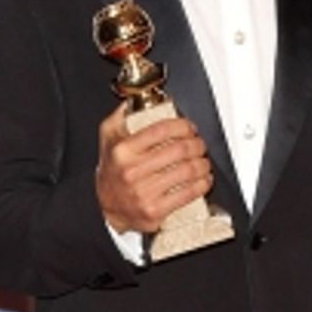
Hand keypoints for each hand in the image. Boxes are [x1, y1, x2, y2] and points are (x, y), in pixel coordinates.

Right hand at [96, 104, 213, 234]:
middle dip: (197, 145)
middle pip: (179, 150)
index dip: (182, 126)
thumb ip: (120, 117)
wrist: (108, 207)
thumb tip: (134, 101)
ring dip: (202, 164)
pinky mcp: (155, 210)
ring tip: (203, 161)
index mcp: (123, 150)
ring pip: (187, 171)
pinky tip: (203, 180)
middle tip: (199, 145)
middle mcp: (132, 171)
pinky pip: (187, 194)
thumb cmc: (113, 171)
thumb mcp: (108, 139)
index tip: (189, 128)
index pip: (162, 130)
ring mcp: (143, 192)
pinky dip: (201, 185)